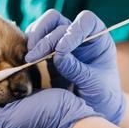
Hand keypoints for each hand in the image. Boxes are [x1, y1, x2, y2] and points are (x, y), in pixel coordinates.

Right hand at [25, 10, 124, 124]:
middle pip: (57, 21)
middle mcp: (78, 34)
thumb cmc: (101, 94)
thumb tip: (57, 55)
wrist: (93, 106)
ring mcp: (61, 41)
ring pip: (43, 26)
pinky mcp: (48, 52)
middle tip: (33, 57)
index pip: (85, 21)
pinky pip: (34, 39)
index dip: (72, 31)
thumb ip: (76, 69)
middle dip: (44, 37)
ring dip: (34, 39)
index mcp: (97, 38)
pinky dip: (28, 46)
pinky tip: (26, 59)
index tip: (61, 50)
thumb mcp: (94, 84)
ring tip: (29, 58)